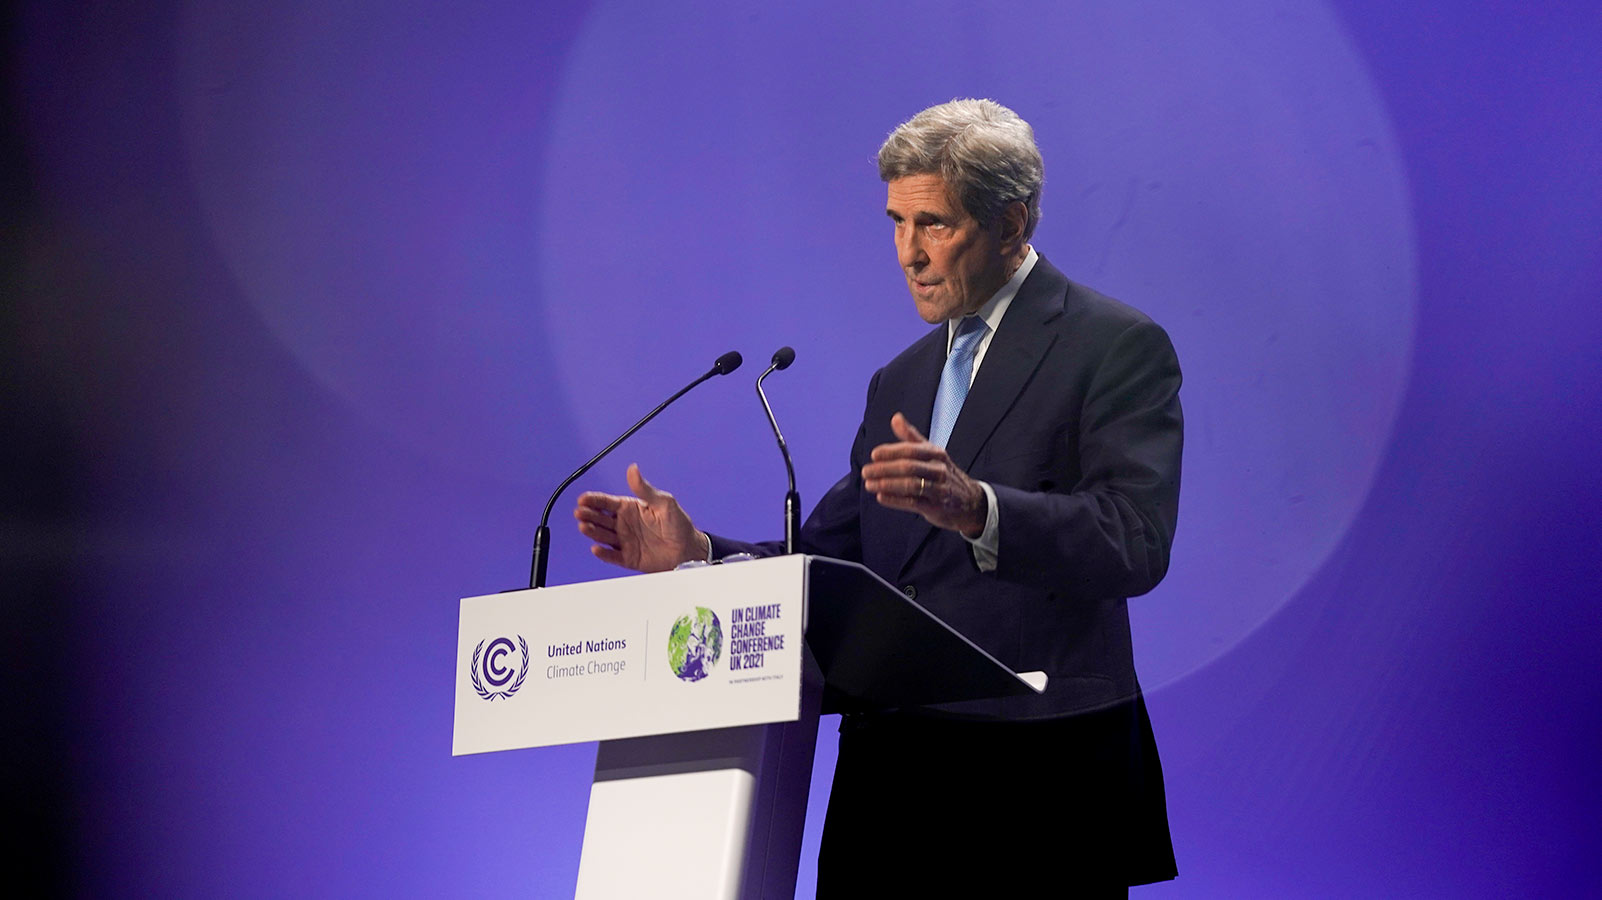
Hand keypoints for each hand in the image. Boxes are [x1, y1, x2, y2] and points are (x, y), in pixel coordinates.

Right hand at [574, 464, 706, 571]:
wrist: (687, 549)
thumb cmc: (677, 524)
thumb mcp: (663, 502)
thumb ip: (644, 489)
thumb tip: (633, 469)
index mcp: (630, 508)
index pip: (607, 502)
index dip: (594, 500)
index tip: (583, 499)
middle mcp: (624, 524)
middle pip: (600, 519)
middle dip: (589, 515)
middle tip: (580, 513)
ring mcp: (625, 541)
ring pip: (603, 536)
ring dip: (592, 532)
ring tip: (585, 527)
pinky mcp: (628, 557)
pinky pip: (612, 556)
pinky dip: (603, 554)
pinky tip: (597, 548)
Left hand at [861, 413, 986, 536]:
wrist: (971, 502)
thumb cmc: (944, 474)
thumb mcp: (931, 453)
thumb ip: (911, 437)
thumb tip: (895, 417)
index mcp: (936, 454)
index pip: (911, 450)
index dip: (891, 452)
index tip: (874, 455)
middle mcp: (939, 470)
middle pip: (908, 467)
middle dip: (884, 469)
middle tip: (866, 472)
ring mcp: (939, 489)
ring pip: (909, 485)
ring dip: (887, 485)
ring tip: (869, 485)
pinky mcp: (936, 507)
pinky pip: (913, 503)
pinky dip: (895, 500)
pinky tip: (880, 498)